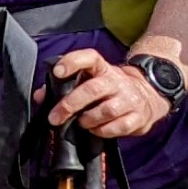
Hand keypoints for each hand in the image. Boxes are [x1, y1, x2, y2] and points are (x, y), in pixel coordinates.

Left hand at [46, 45, 173, 141]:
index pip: (89, 58)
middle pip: (93, 89)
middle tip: (55, 117)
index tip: (58, 72)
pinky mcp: (138, 117)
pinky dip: (103, 131)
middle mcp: (116, 81)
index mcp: (101, 69)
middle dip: (70, 104)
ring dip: (88, 120)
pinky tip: (95, 130)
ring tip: (81, 123)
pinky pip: (120, 126)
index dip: (73, 62)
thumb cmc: (107, 90)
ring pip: (107, 110)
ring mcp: (129, 99)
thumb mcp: (89, 81)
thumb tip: (40, 96)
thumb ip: (62, 87)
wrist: (147, 96)